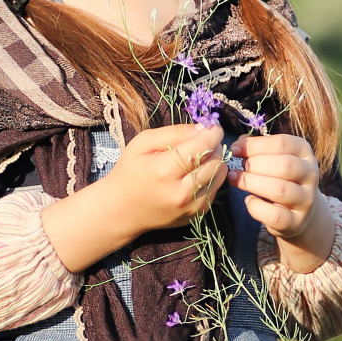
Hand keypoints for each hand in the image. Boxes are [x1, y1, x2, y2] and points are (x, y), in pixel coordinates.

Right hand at [109, 123, 228, 231]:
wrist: (121, 210)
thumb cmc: (129, 171)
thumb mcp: (143, 142)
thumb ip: (174, 132)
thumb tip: (204, 128)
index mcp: (164, 170)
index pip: (203, 146)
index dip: (213, 132)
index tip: (212, 126)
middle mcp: (181, 192)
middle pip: (216, 160)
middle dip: (215, 145)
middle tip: (203, 141)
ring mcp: (191, 207)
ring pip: (220, 175)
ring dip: (215, 161)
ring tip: (198, 157)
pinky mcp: (197, 215)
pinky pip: (215, 188)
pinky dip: (211, 177)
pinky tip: (194, 174)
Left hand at [227, 133, 334, 272]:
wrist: (298, 212)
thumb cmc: (280, 177)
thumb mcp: (273, 158)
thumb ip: (257, 148)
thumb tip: (238, 144)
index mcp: (304, 152)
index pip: (282, 144)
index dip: (255, 145)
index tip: (235, 150)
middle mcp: (310, 174)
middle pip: (284, 165)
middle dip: (255, 165)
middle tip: (238, 168)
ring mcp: (306, 200)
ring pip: (280, 190)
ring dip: (251, 183)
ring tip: (235, 179)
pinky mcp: (296, 222)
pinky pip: (274, 215)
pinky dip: (256, 207)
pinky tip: (249, 200)